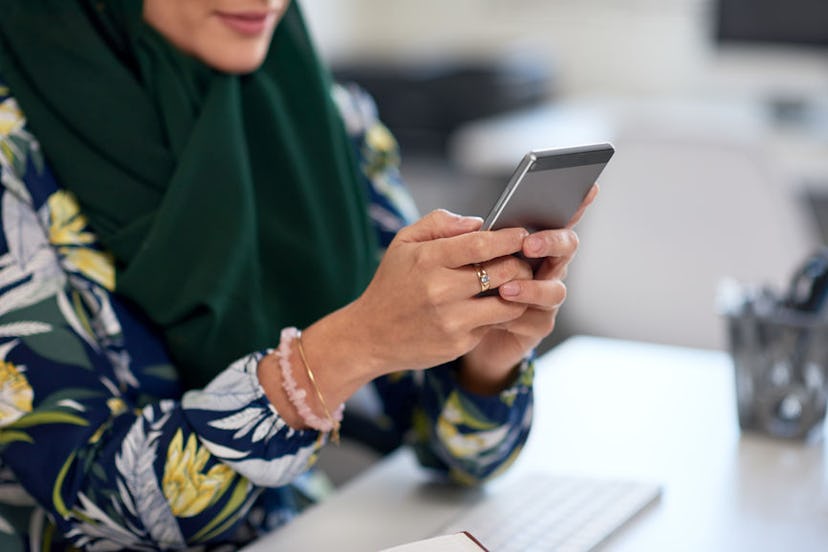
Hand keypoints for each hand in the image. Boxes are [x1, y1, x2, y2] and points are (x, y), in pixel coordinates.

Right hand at [345, 209, 532, 372]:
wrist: (369, 336)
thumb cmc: (392, 284)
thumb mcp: (403, 243)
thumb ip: (439, 223)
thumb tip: (478, 222)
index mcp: (428, 259)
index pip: (481, 244)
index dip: (509, 238)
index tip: (521, 235)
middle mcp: (440, 290)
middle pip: (503, 272)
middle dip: (519, 263)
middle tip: (522, 259)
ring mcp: (451, 320)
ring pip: (508, 303)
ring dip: (517, 292)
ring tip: (512, 284)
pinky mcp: (458, 344)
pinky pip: (493, 325)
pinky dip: (498, 314)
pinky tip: (492, 306)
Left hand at [459, 185, 597, 393]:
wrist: (452, 330)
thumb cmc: (456, 284)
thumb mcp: (450, 254)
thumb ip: (458, 233)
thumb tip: (475, 223)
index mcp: (528, 243)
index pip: (556, 218)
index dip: (576, 204)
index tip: (589, 188)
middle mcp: (544, 267)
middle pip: (566, 248)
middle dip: (552, 242)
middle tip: (528, 243)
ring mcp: (544, 298)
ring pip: (555, 290)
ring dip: (532, 288)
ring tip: (504, 289)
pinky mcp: (536, 326)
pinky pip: (536, 320)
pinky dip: (518, 316)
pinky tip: (498, 317)